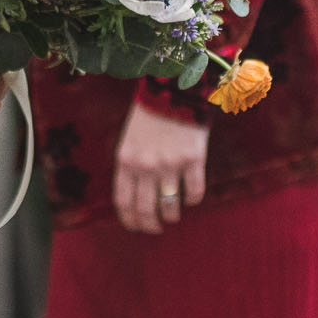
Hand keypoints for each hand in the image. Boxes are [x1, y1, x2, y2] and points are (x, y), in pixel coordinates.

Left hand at [114, 102, 209, 233]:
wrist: (174, 89)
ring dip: (171, 216)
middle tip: (156, 228)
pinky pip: (194, 192)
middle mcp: (146, 166)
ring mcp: (170, 164)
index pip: (123, 201)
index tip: (136, 227)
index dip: (130, 220)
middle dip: (150, 225)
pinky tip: (191, 198)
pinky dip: (192, 200)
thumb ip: (130, 166)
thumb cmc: (150, 114)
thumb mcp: (130, 140)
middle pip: (145, 209)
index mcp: (126, 161)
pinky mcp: (193, 159)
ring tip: (173, 216)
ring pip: (170, 206)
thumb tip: (135, 196)